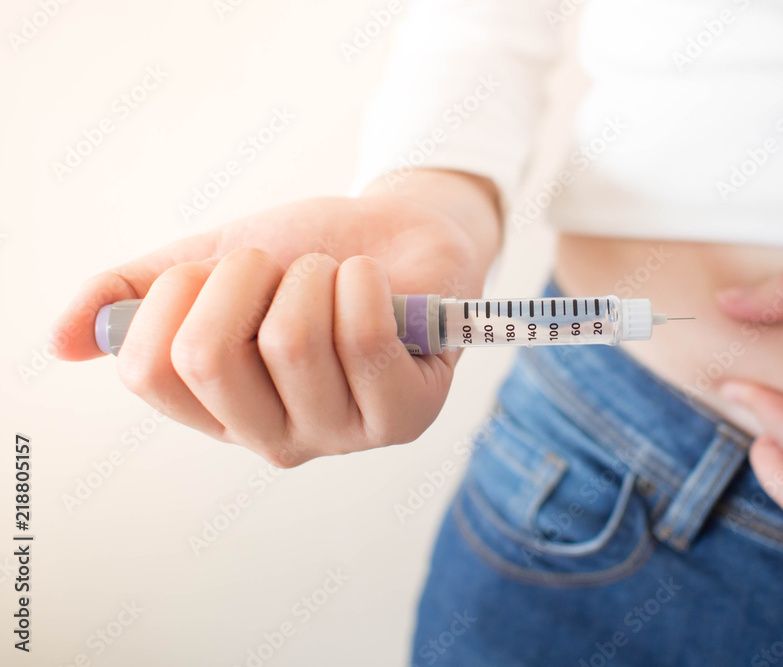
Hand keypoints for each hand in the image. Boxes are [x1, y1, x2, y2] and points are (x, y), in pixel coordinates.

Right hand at [51, 170, 500, 467]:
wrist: (395, 234)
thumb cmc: (303, 254)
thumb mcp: (207, 262)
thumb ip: (133, 296)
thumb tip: (63, 341)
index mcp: (216, 409)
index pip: (148, 372)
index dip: (178, 295)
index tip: (220, 269)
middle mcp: (272, 438)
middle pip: (209, 359)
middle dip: (243, 277)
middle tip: (281, 265)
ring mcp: (340, 435)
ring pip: (290, 341)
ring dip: (311, 275)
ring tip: (334, 275)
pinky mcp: (404, 416)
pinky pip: (361, 339)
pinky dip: (361, 281)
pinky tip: (373, 283)